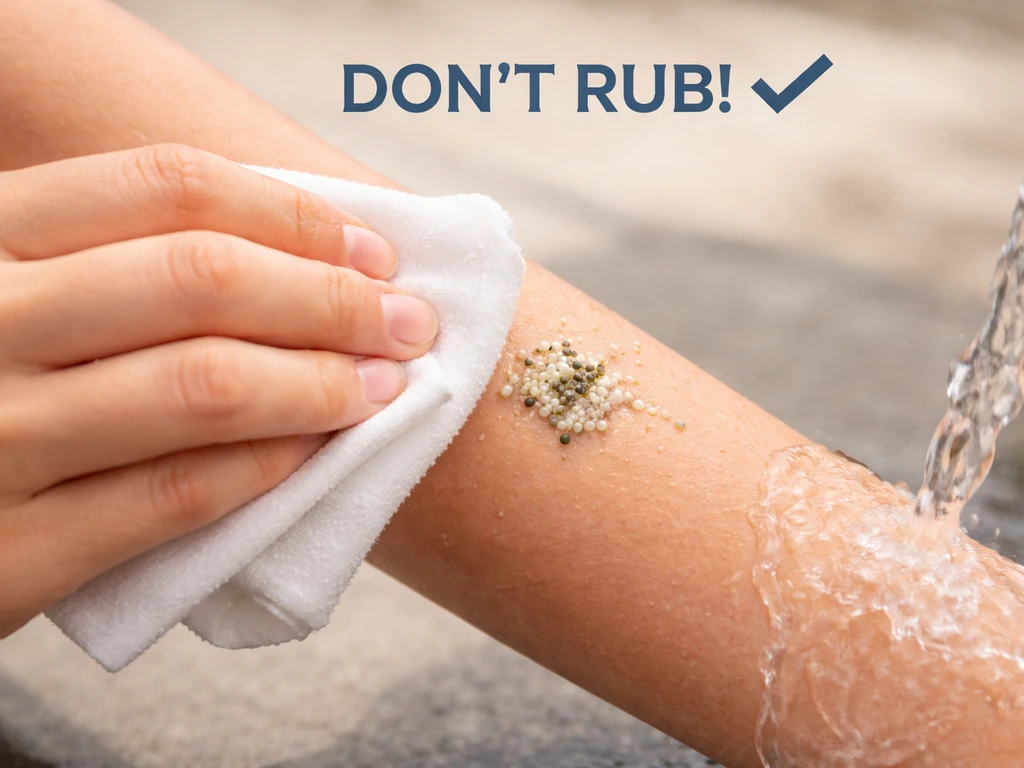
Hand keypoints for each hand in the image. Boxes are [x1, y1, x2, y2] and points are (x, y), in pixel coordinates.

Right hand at [0, 144, 437, 635]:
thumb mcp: (20, 289)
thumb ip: (118, 258)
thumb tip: (314, 250)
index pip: (169, 186)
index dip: (293, 214)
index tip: (371, 251)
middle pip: (203, 278)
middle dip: (332, 299)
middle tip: (406, 323)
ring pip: (205, 386)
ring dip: (322, 383)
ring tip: (382, 386)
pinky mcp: (15, 549)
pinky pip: (177, 494)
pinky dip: (269, 465)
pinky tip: (315, 451)